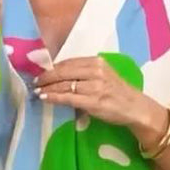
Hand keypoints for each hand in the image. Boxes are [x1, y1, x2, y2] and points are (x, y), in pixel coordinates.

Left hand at [34, 57, 167, 133]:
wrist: (134, 107)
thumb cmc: (117, 93)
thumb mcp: (103, 75)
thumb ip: (85, 73)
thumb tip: (61, 75)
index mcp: (97, 62)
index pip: (68, 62)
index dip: (52, 68)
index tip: (41, 72)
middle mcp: (95, 71)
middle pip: (64, 72)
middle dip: (46, 77)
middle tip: (35, 82)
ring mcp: (94, 87)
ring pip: (64, 85)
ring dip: (48, 88)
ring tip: (37, 91)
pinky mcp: (93, 102)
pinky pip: (68, 98)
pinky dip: (54, 97)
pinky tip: (45, 98)